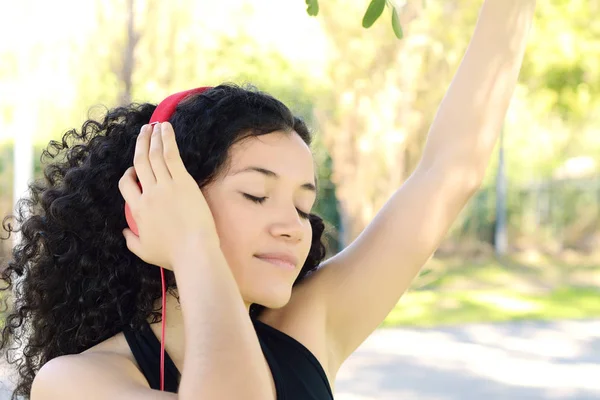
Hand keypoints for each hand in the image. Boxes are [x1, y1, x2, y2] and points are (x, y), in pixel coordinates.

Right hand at [119, 122, 218, 270]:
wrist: (193, 250)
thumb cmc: (172, 254)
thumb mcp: (144, 251)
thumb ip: (131, 240)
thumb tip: (124, 231)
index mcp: (137, 210)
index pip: (126, 185)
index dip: (128, 174)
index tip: (134, 170)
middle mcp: (148, 194)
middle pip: (140, 163)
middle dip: (140, 145)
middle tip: (142, 133)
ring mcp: (165, 186)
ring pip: (154, 156)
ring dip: (152, 138)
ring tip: (153, 126)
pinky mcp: (182, 181)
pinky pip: (171, 155)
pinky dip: (166, 140)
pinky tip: (165, 128)